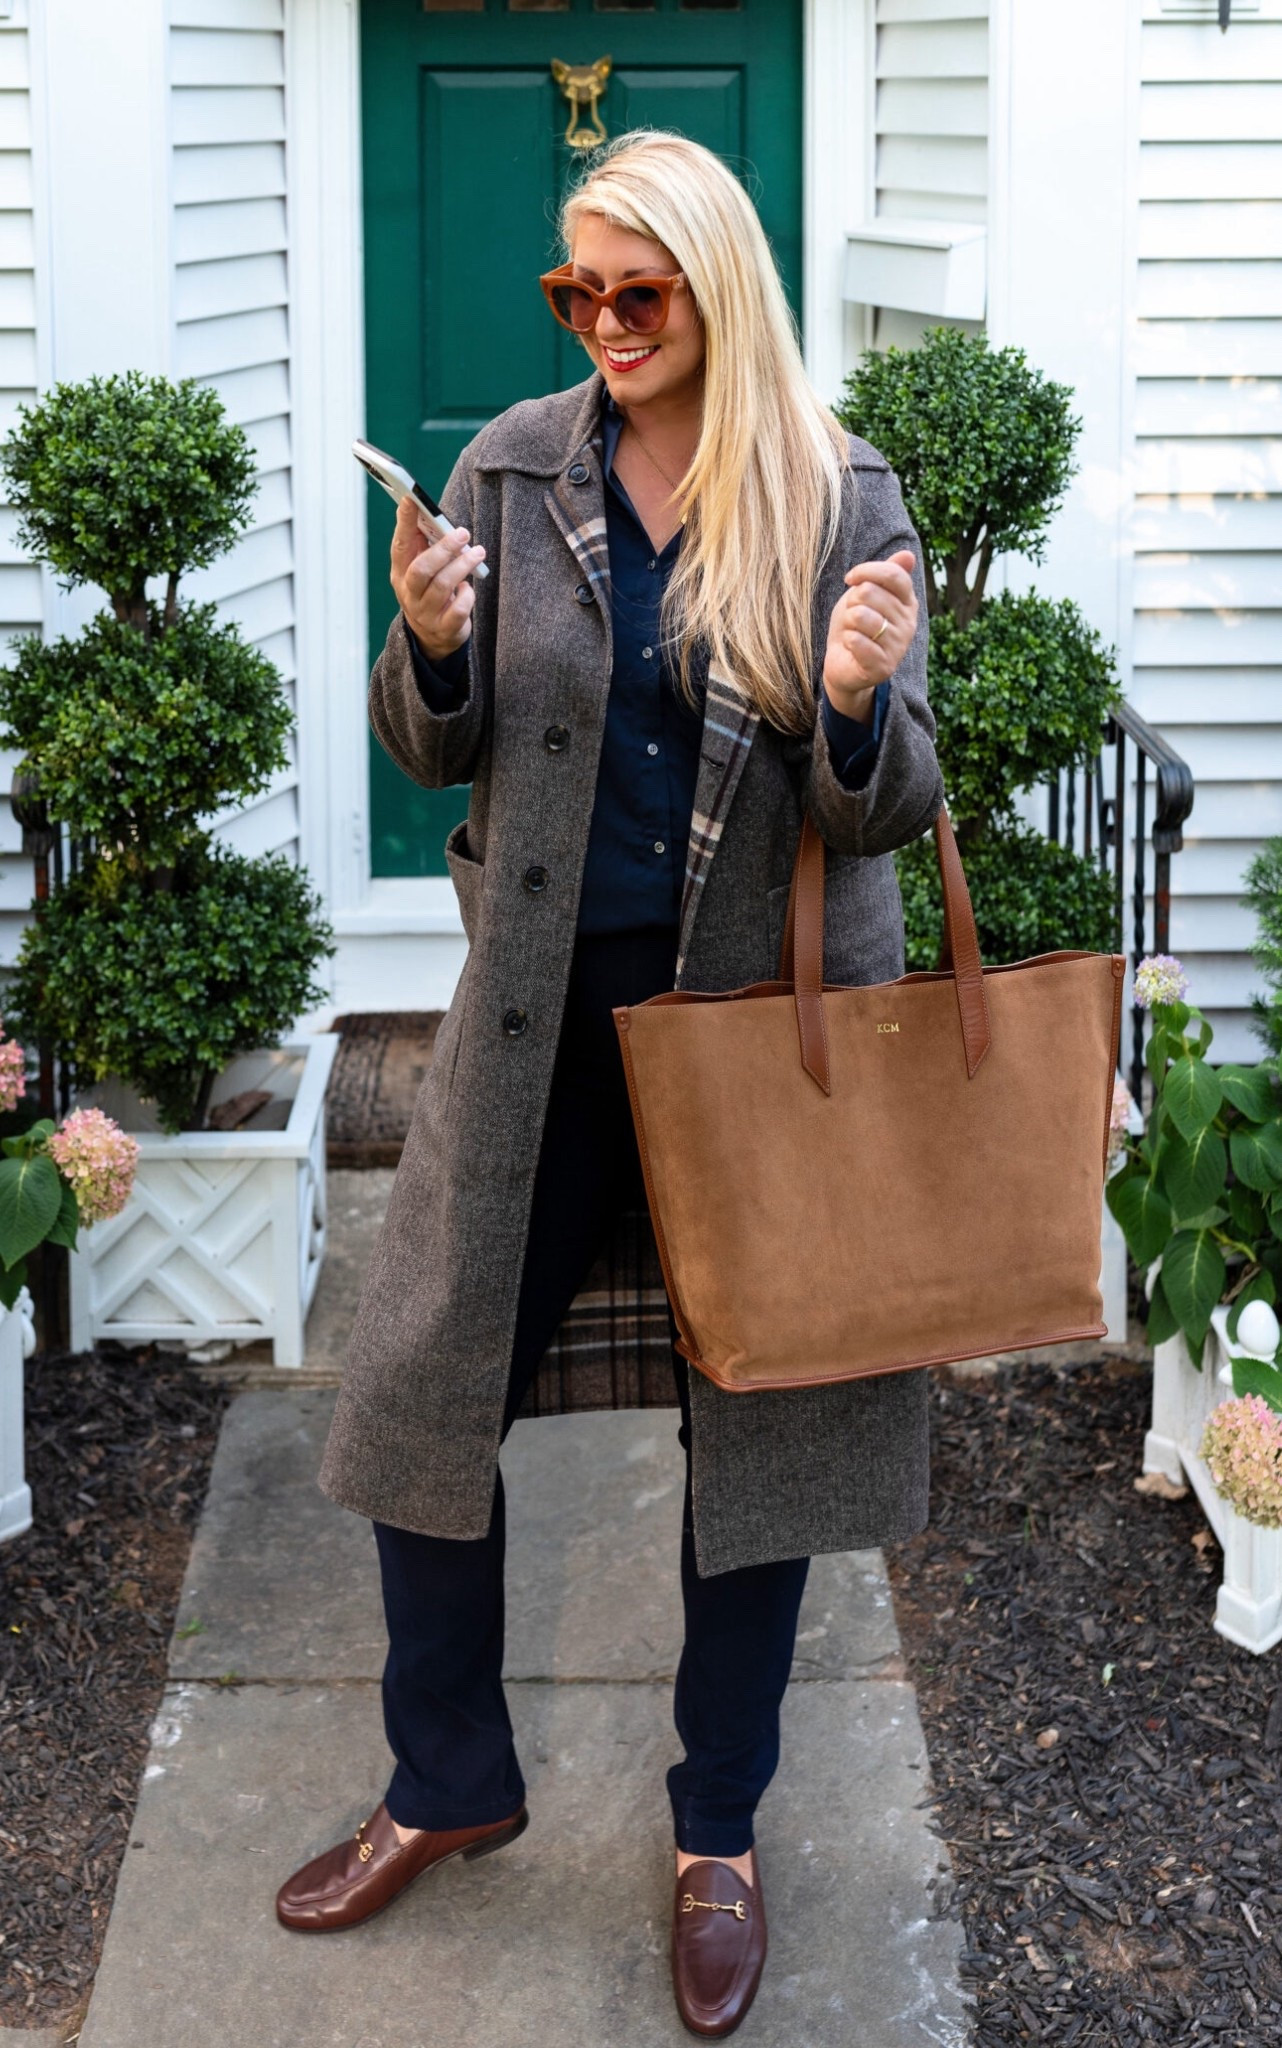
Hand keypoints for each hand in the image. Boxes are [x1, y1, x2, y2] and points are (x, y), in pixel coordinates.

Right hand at [390, 496, 485, 662]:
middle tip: (463, 533)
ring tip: (477, 553)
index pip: (400, 545)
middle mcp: (409, 594)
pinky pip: (457, 611)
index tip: (411, 499)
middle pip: (421, 569)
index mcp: (400, 573)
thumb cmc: (430, 592)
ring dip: (462, 566)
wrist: (432, 638)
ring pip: (442, 587)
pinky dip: (467, 596)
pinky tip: (468, 588)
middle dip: (443, 549)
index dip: (405, 522)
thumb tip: (427, 511)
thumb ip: (423, 546)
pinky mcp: (444, 629)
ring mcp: (425, 613)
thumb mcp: (421, 570)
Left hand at [822, 549, 917, 709]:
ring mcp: (898, 646)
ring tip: (852, 632)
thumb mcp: (867, 594)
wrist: (844, 664)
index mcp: (908, 602)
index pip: (893, 574)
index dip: (866, 571)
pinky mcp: (884, 666)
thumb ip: (886, 574)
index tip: (850, 579)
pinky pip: (857, 641)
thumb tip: (908, 555)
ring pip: (861, 616)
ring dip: (848, 622)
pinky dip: (847, 641)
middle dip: (851, 602)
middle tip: (852, 617)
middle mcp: (909, 624)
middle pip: (870, 593)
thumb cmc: (855, 625)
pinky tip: (851, 647)